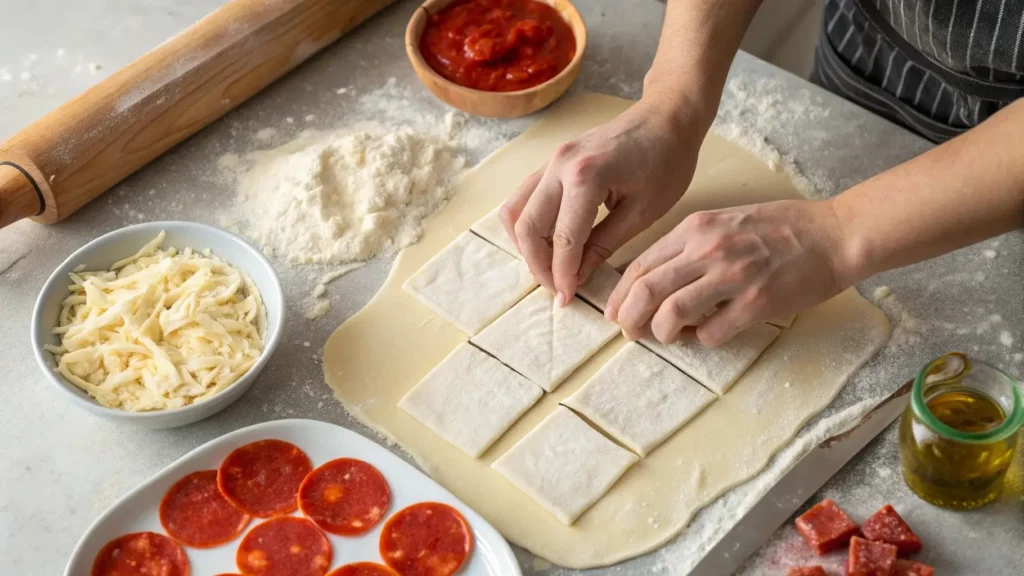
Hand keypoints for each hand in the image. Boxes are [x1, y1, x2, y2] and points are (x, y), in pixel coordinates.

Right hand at [499, 95, 708, 304]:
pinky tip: (549, 243)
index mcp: (586, 177)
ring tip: (550, 267)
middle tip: (557, 289)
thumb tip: (576, 277)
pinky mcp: (550, 162)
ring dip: (526, 245)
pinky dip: (527, 224)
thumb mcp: (642, 212)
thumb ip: (603, 246)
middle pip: (527, 228)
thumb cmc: (666, 161)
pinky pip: (523, 197)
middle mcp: (559, 166)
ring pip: (515, 211)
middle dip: (539, 265)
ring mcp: (550, 160)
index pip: (563, 240)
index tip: (567, 300)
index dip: (562, 276)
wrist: (667, 118)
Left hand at [605, 199, 850, 346]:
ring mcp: (733, 275)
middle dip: (630, 319)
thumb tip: (655, 280)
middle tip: (631, 333)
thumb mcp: (724, 222)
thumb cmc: (781, 228)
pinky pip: (712, 333)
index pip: (640, 265)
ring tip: (671, 336)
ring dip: (664, 333)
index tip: (614, 313)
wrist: (835, 234)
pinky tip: (710, 334)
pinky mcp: (757, 302)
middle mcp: (709, 249)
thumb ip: (689, 247)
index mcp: (696, 228)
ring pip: (672, 314)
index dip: (620, 295)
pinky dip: (703, 340)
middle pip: (647, 291)